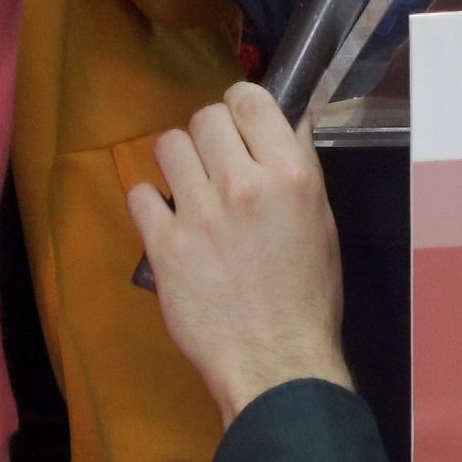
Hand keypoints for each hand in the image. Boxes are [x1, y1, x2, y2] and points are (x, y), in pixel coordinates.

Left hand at [126, 84, 352, 422]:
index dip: (241, 106)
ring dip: (179, 162)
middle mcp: (243, 185)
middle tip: (216, 164)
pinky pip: (139, 193)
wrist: (275, 362)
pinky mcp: (163, 247)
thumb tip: (287, 121)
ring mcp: (199, 214)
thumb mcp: (322, 222)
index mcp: (290, 175)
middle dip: (210, 136)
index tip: (239, 126)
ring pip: (169, 146)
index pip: (250, 99)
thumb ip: (300, 168)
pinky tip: (167, 220)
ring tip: (190, 188)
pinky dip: (151, 202)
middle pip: (205, 118)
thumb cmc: (308, 295)